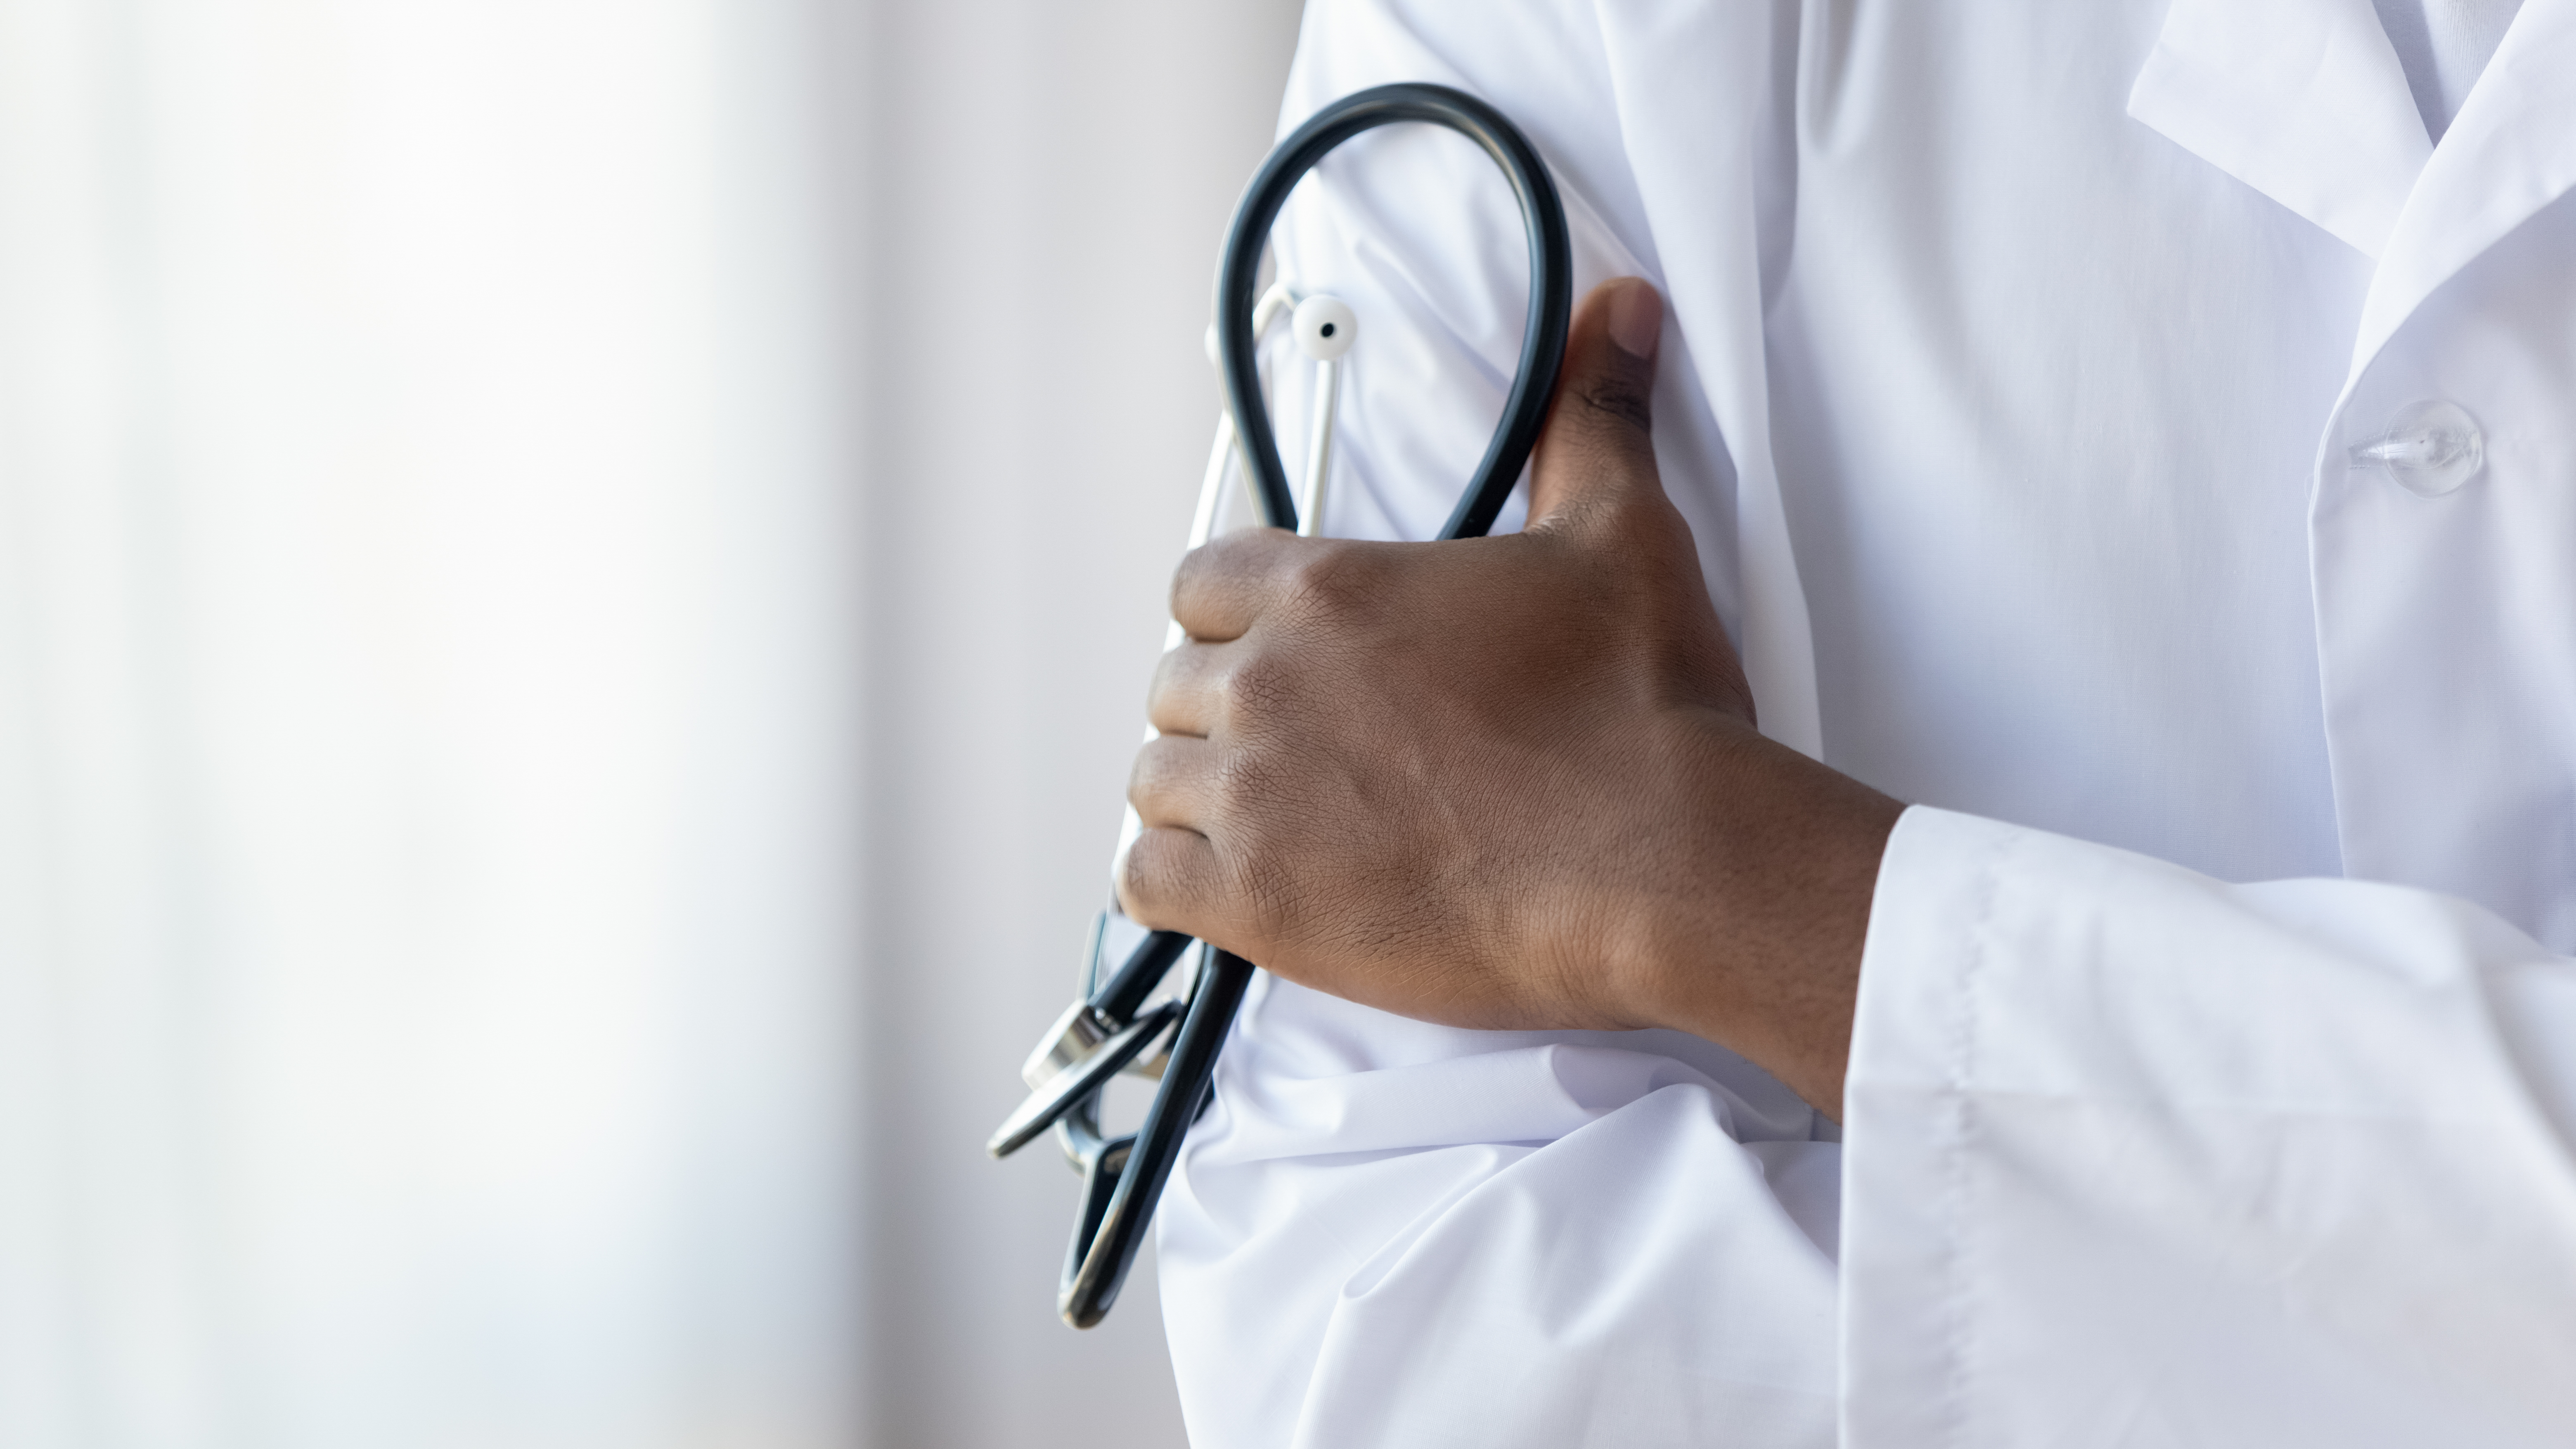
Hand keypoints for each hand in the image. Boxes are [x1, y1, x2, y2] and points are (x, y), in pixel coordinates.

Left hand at [1119, 277, 1900, 1116]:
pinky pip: (1146, 887)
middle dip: (1225, 712)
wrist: (1662, 859)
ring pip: (1153, 785)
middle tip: (1305, 749)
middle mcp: (1270, 683)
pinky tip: (1243, 891)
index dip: (1235, 618)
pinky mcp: (1258, 905)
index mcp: (1328, 589)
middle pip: (1174, 685)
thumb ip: (1593, 421)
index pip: (1200, 582)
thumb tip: (1622, 311)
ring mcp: (1253, 797)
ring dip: (1202, 802)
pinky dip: (1179, 889)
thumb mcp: (1622, 534)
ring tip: (1282, 826)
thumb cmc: (1640, 708)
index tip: (1284, 655)